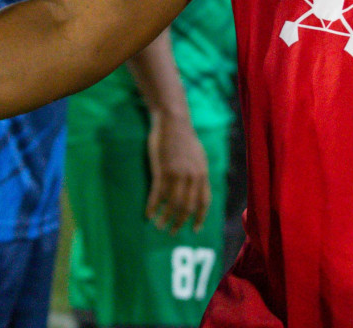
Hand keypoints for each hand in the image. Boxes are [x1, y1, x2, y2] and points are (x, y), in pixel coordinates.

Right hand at [145, 109, 209, 232]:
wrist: (172, 121)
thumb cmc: (184, 137)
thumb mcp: (199, 156)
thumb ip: (199, 173)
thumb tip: (198, 189)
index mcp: (203, 173)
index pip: (204, 202)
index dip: (199, 218)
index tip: (194, 229)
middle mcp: (192, 177)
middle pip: (187, 206)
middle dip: (179, 222)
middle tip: (172, 232)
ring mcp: (176, 174)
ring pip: (172, 203)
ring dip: (165, 218)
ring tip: (159, 226)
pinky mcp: (161, 170)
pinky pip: (157, 194)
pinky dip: (152, 206)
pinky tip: (148, 214)